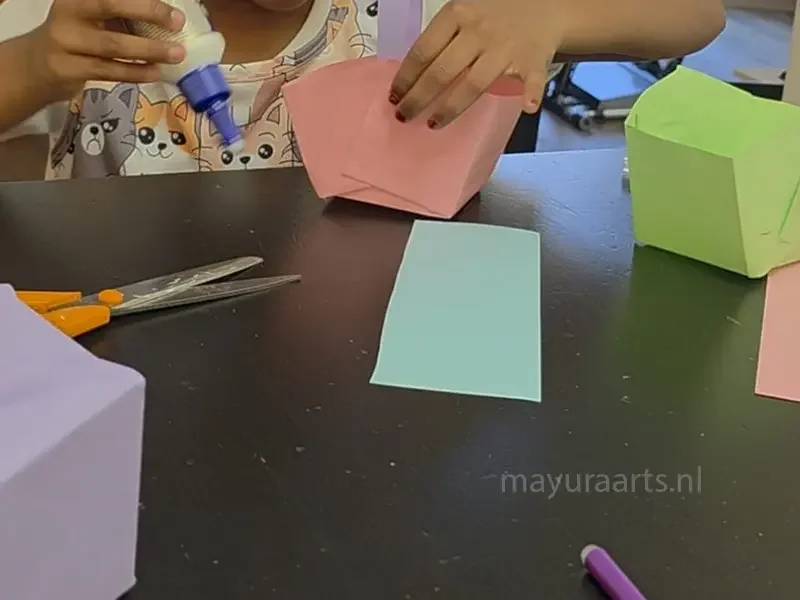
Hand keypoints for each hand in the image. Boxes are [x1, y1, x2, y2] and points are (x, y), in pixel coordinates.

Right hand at [24, 0, 186, 101]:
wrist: (38, 65)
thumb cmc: (78, 36)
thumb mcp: (94, 17)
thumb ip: (122, 15)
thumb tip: (167, 17)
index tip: (170, 6)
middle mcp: (68, 11)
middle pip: (109, 5)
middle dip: (148, 12)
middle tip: (177, 22)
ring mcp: (64, 40)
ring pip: (112, 44)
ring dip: (149, 50)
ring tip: (176, 54)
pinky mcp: (66, 68)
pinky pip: (108, 71)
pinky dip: (136, 72)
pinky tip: (156, 73)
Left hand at [390, 0, 567, 128]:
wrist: (545, 4)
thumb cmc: (496, 12)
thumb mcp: (463, 11)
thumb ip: (442, 38)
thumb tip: (411, 74)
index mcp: (457, 15)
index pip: (423, 51)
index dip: (405, 77)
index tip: (394, 96)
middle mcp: (479, 32)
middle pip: (441, 72)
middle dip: (418, 98)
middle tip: (404, 116)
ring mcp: (505, 48)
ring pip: (473, 84)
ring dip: (451, 108)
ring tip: (433, 123)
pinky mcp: (532, 60)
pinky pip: (531, 80)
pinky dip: (530, 94)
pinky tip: (526, 107)